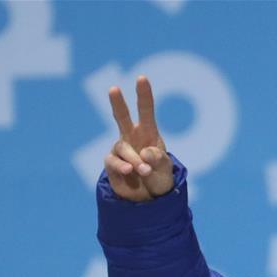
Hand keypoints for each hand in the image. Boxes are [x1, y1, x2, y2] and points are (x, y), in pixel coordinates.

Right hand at [104, 75, 173, 201]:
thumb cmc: (160, 178)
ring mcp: (120, 150)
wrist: (149, 199)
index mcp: (148, 134)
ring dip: (135, 160)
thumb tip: (145, 152)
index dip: (144, 95)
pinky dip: (122, 166)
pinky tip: (130, 170)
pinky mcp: (112, 164)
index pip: (146, 111)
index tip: (142, 78)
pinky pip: (113, 161)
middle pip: (122, 117)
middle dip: (118, 103)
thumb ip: (158, 159)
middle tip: (113, 89)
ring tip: (145, 171)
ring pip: (123, 148)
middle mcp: (131, 138)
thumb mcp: (165, 169)